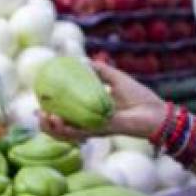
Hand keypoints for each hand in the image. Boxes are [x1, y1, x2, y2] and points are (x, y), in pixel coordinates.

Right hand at [39, 61, 163, 141]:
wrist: (156, 112)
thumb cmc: (139, 97)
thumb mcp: (115, 78)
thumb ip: (99, 70)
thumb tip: (82, 60)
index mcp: (91, 114)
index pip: (65, 117)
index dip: (49, 115)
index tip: (38, 107)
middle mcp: (90, 124)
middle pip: (60, 130)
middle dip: (45, 124)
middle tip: (39, 113)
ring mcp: (94, 129)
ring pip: (66, 135)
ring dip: (51, 128)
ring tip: (45, 117)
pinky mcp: (101, 131)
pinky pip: (78, 133)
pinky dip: (65, 129)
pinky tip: (56, 120)